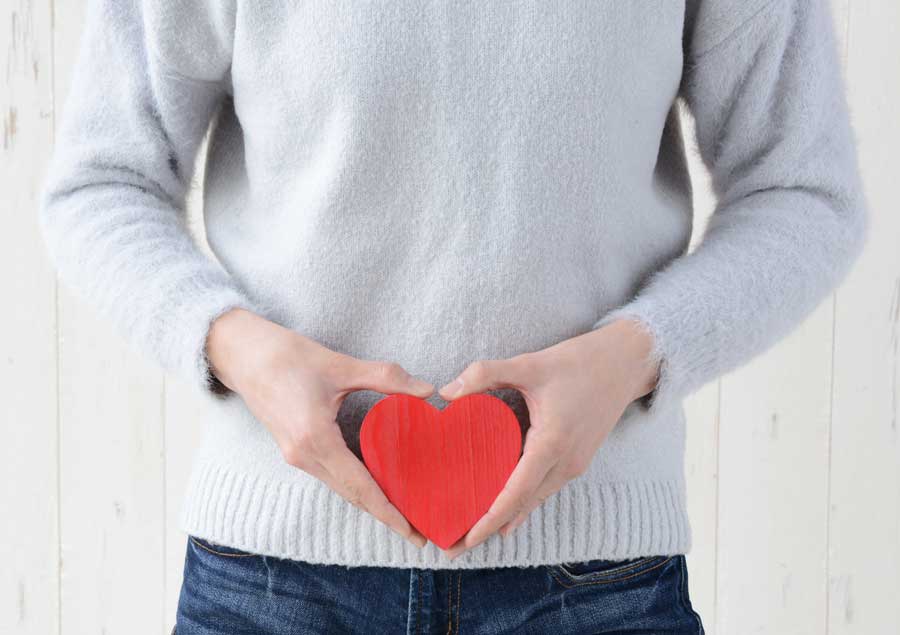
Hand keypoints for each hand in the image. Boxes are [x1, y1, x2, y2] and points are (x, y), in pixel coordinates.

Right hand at [205, 307, 433, 548]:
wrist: (244, 354)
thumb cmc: (288, 357)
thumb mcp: (341, 365)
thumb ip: (386, 377)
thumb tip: (427, 391)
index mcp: (316, 439)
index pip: (360, 486)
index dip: (389, 512)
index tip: (413, 533)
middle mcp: (304, 456)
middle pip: (352, 496)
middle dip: (386, 516)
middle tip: (419, 534)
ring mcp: (296, 456)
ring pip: (341, 488)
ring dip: (371, 503)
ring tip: (404, 513)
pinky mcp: (295, 450)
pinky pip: (331, 476)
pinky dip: (355, 486)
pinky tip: (376, 484)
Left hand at [437, 318, 659, 558]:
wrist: (627, 362)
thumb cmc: (580, 362)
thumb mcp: (530, 363)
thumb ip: (486, 374)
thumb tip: (446, 392)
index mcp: (553, 443)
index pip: (516, 493)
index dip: (489, 519)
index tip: (465, 538)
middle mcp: (566, 463)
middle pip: (522, 506)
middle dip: (488, 528)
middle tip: (454, 545)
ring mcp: (574, 465)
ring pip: (534, 500)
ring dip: (505, 518)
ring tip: (471, 531)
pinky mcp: (577, 460)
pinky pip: (544, 489)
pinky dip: (522, 502)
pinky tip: (503, 511)